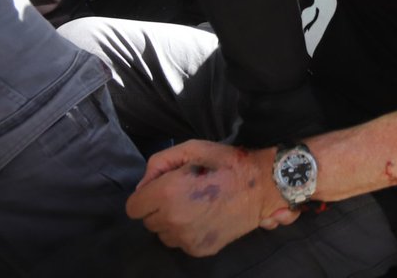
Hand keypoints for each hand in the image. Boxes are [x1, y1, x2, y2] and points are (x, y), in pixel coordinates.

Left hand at [127, 140, 292, 256]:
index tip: (162, 188)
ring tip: (194, 207)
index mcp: (168, 192)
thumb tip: (143, 186)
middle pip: (147, 221)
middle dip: (159, 208)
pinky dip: (187, 232)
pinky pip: (180, 243)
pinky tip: (204, 217)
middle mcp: (173, 219)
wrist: (262, 186)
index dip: (146, 195)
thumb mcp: (192, 148)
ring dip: (171, 222)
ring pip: (162, 234)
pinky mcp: (199, 249)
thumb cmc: (226, 163)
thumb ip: (159, 163)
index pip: (134, 207)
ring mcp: (186, 237)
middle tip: (182, 194)